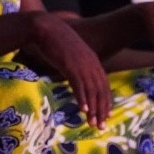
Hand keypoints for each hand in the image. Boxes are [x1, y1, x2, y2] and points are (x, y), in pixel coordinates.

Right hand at [30, 12, 111, 127]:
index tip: (106, 116)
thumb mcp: (72, 54)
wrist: (46, 28)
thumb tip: (76, 77)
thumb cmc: (56, 41)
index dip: (106, 101)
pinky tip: (83, 110)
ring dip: (93, 109)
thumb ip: (77, 65)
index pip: (103, 85)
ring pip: (91, 90)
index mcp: (93, 61)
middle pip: (100, 90)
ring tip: (92, 123)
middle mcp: (91, 64)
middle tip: (101, 126)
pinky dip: (82, 98)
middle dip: (102, 110)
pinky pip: (78, 85)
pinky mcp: (70, 66)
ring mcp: (81, 65)